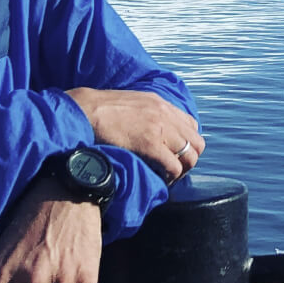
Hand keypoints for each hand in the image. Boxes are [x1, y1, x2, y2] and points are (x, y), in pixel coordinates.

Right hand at [66, 88, 204, 181]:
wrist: (87, 110)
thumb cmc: (103, 109)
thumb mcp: (133, 102)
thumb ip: (148, 112)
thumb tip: (152, 127)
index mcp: (162, 104)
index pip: (191, 125)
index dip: (187, 143)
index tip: (175, 154)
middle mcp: (166, 114)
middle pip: (197, 142)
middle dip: (189, 159)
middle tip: (175, 169)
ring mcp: (160, 129)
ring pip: (190, 156)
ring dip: (182, 170)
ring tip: (168, 177)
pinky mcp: (150, 144)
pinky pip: (173, 166)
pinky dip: (171, 177)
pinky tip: (161, 180)